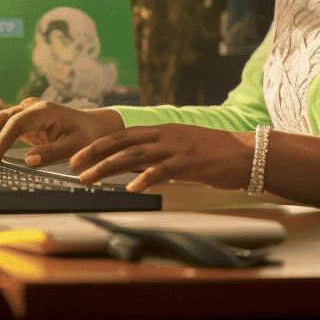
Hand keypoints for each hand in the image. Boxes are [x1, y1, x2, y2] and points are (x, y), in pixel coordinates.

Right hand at [0, 97, 123, 164]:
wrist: (94, 126)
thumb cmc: (88, 137)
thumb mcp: (76, 147)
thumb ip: (53, 153)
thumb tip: (28, 160)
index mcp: (43, 111)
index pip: (16, 124)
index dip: (1, 141)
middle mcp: (29, 107)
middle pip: (0, 120)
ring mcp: (23, 112)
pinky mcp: (20, 121)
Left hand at [71, 124, 254, 192]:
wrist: (246, 153)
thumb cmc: (213, 155)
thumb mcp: (179, 151)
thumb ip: (157, 157)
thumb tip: (133, 170)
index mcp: (161, 131)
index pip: (122, 135)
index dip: (98, 145)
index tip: (78, 156)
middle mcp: (165, 135)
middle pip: (121, 142)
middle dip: (94, 153)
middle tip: (73, 166)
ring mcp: (176, 147)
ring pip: (134, 155)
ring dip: (108, 167)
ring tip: (90, 179)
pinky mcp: (189, 162)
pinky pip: (162, 170)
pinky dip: (144, 179)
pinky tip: (131, 188)